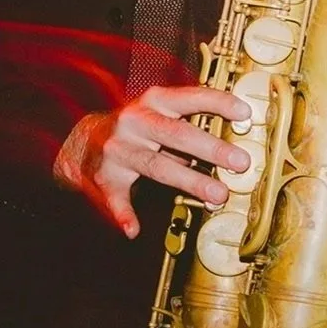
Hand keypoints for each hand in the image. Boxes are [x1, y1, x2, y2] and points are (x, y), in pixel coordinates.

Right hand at [52, 84, 251, 237]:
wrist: (81, 140)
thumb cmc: (135, 126)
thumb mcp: (160, 114)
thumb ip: (192, 127)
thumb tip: (232, 148)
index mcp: (154, 102)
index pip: (190, 98)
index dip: (219, 103)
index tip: (245, 113)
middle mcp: (135, 122)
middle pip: (177, 134)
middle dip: (212, 149)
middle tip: (241, 162)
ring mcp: (118, 149)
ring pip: (157, 166)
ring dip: (189, 181)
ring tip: (217, 195)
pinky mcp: (104, 176)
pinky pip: (115, 198)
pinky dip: (123, 214)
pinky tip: (134, 228)